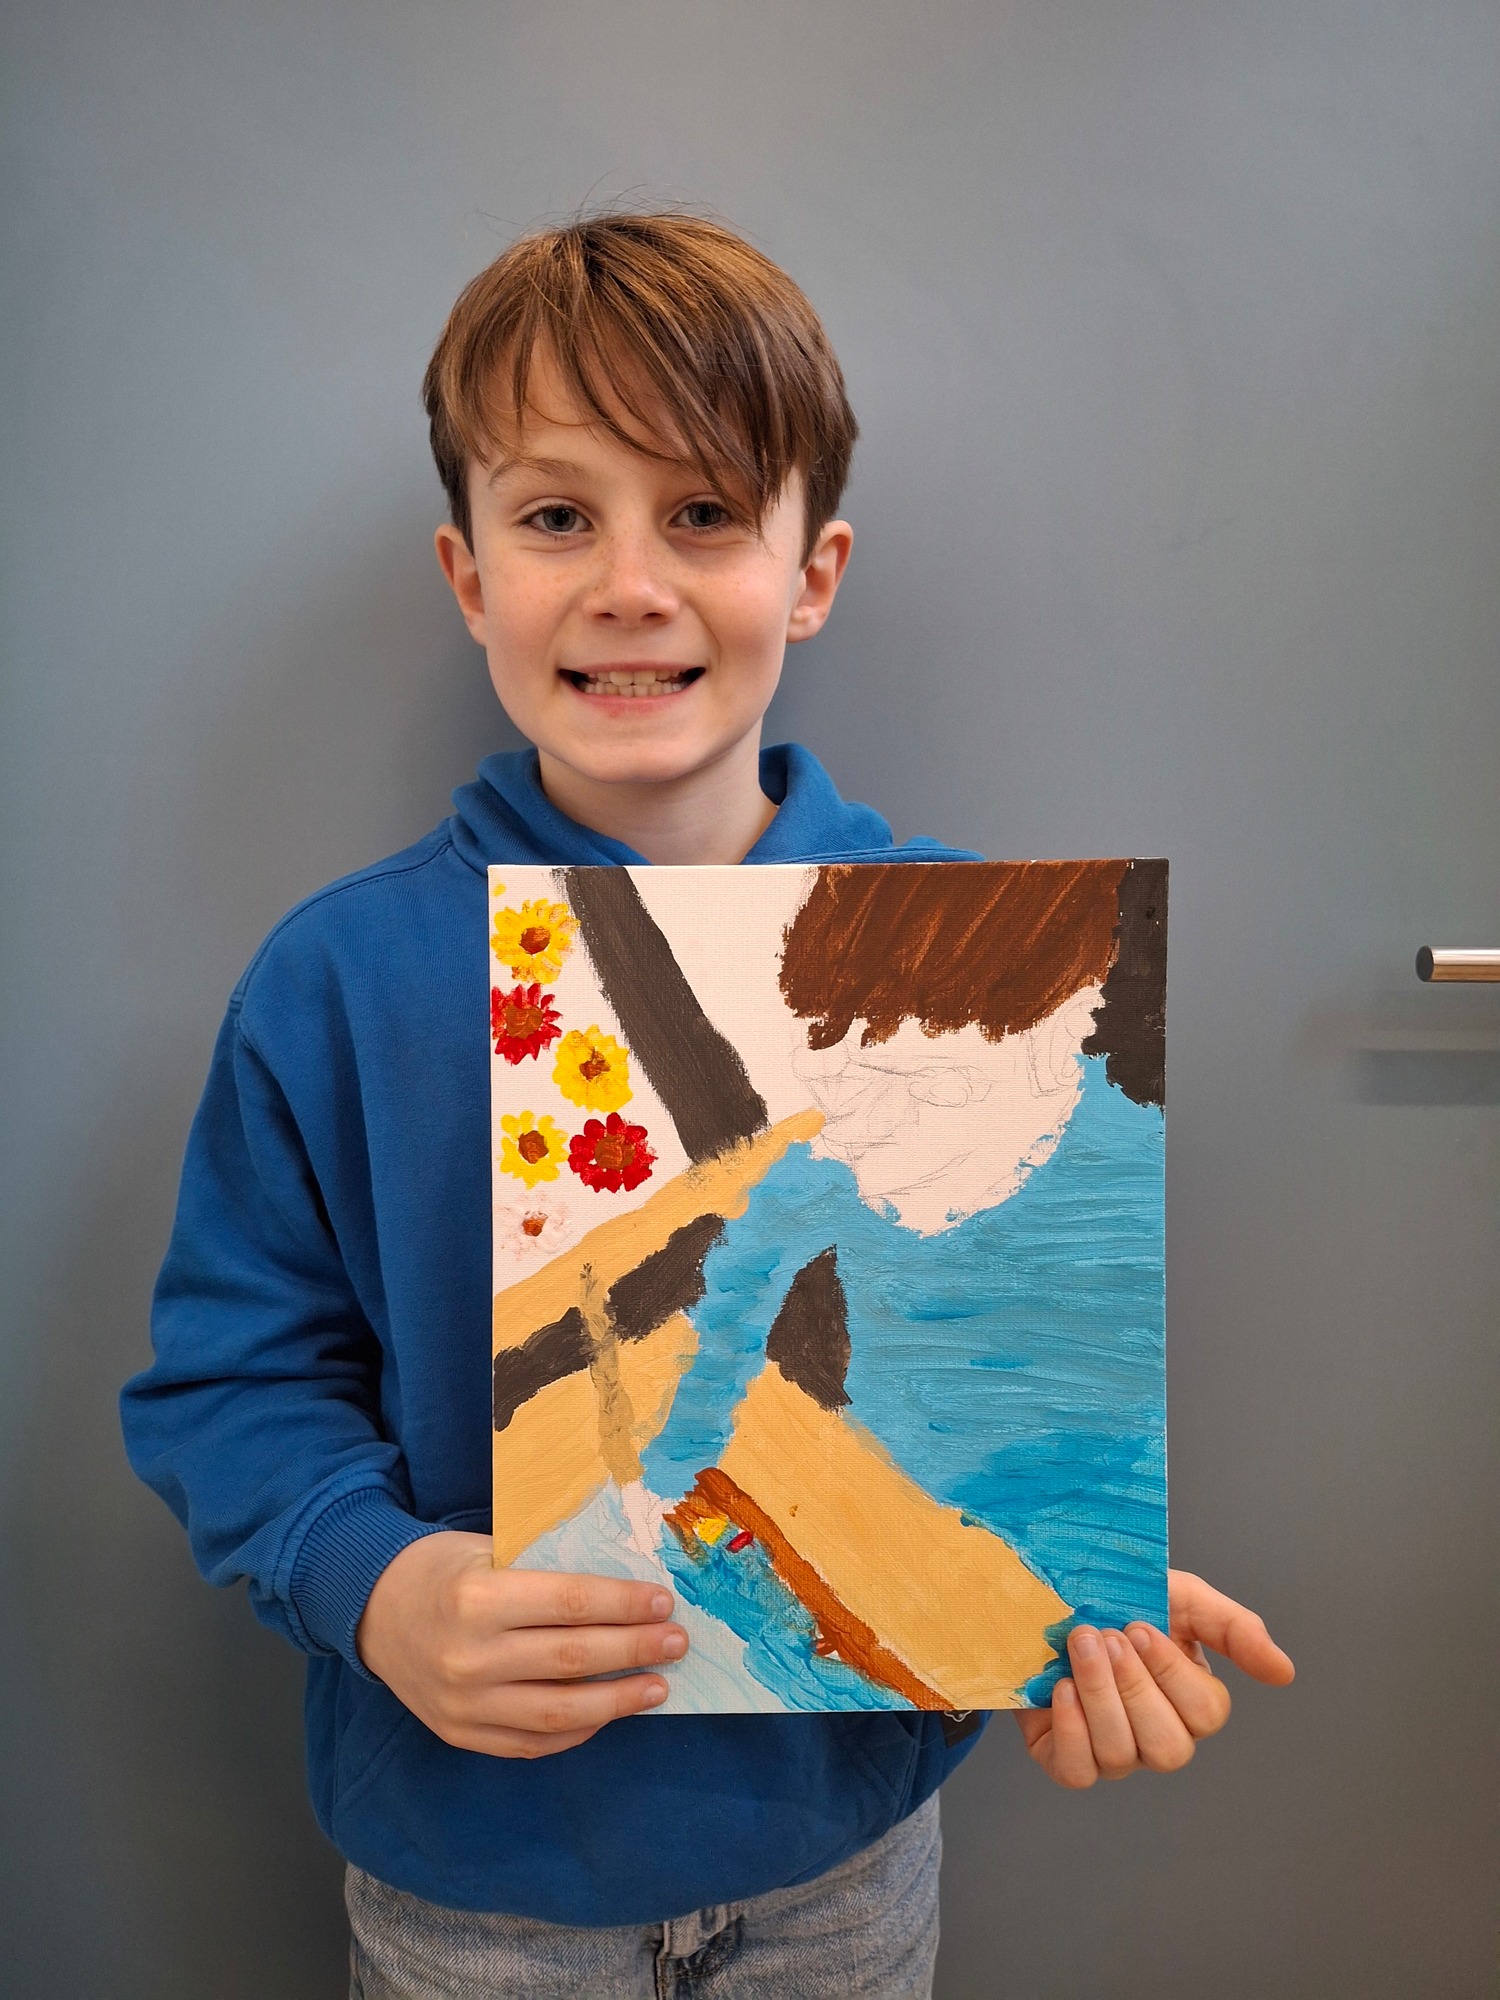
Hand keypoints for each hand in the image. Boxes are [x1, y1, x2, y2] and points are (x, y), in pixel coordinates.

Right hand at [355, 1531, 688, 1758]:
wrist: (373, 1610)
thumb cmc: (442, 1569)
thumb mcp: (488, 1549)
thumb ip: (545, 1573)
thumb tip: (624, 1591)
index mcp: (477, 1598)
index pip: (570, 1605)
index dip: (623, 1606)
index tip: (663, 1603)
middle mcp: (470, 1657)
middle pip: (572, 1660)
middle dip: (634, 1651)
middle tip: (676, 1642)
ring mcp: (463, 1705)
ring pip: (558, 1713)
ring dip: (618, 1701)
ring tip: (658, 1686)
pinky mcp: (461, 1734)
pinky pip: (531, 1742)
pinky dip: (578, 1731)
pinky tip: (609, 1712)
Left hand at [1013, 1569, 1294, 1788]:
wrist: (1046, 1596)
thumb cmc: (1120, 1596)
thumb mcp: (1182, 1597)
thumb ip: (1235, 1628)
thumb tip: (1285, 1673)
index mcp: (1190, 1701)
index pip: (1206, 1714)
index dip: (1172, 1673)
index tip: (1139, 1628)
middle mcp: (1156, 1736)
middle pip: (1168, 1747)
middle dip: (1134, 1687)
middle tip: (1108, 1636)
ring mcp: (1113, 1754)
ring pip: (1122, 1757)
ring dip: (1098, 1695)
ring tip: (1080, 1644)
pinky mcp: (1066, 1759)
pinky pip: (1077, 1772)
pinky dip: (1071, 1729)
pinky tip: (1061, 1687)